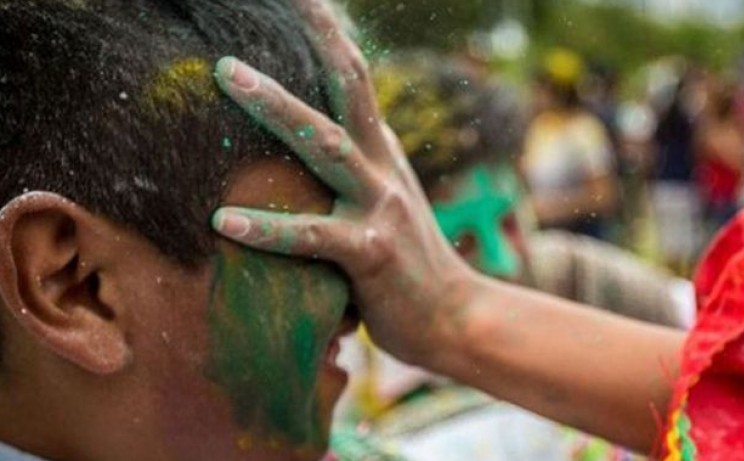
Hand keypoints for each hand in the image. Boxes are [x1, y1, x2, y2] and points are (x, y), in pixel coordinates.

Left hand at [210, 0, 478, 365]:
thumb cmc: (407, 266)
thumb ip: (353, 175)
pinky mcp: (372, 253)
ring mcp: (381, 207)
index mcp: (382, 153)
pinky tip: (223, 221)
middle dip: (311, 42)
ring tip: (228, 74)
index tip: (304, 1)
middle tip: (255, 14)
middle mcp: (383, 168)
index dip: (330, 36)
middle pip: (346, 89)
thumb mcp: (384, 206)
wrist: (456, 317)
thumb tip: (307, 152)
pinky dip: (269, 228)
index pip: (354, 80)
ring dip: (277, 105)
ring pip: (326, 144)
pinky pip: (314, 236)